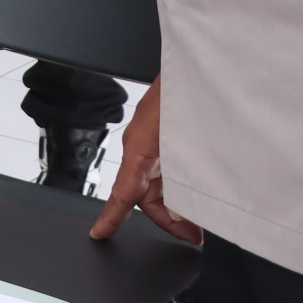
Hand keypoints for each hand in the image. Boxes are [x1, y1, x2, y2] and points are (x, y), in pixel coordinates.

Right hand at [89, 78, 201, 243]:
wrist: (198, 66)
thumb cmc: (186, 93)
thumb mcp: (182, 138)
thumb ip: (183, 174)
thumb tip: (184, 209)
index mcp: (140, 148)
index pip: (122, 191)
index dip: (111, 216)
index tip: (100, 234)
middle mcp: (144, 148)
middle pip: (146, 195)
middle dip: (168, 219)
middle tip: (193, 236)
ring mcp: (156, 143)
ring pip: (159, 185)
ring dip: (178, 204)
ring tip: (203, 219)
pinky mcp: (170, 138)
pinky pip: (169, 171)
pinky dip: (182, 187)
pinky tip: (202, 192)